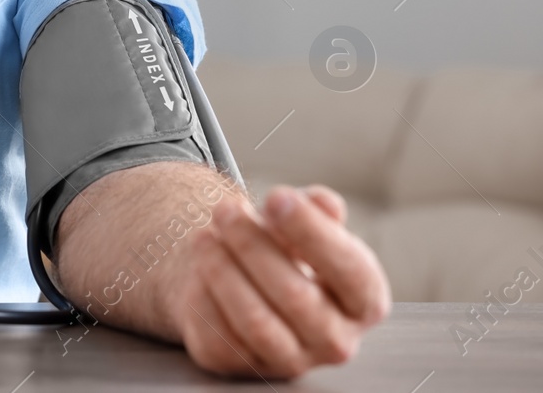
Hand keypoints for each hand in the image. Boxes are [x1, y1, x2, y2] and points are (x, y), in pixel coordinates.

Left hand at [172, 184, 391, 378]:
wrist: (246, 281)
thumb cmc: (286, 249)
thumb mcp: (308, 225)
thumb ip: (319, 211)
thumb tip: (321, 202)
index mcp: (364, 302)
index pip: (349, 271)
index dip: (313, 232)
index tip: (277, 196)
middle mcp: (334, 341)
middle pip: (295, 296)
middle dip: (254, 245)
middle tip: (225, 208)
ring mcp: (289, 360)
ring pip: (254, 322)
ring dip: (223, 271)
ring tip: (203, 234)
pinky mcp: (240, 366)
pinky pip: (217, 337)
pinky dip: (201, 296)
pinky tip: (197, 266)